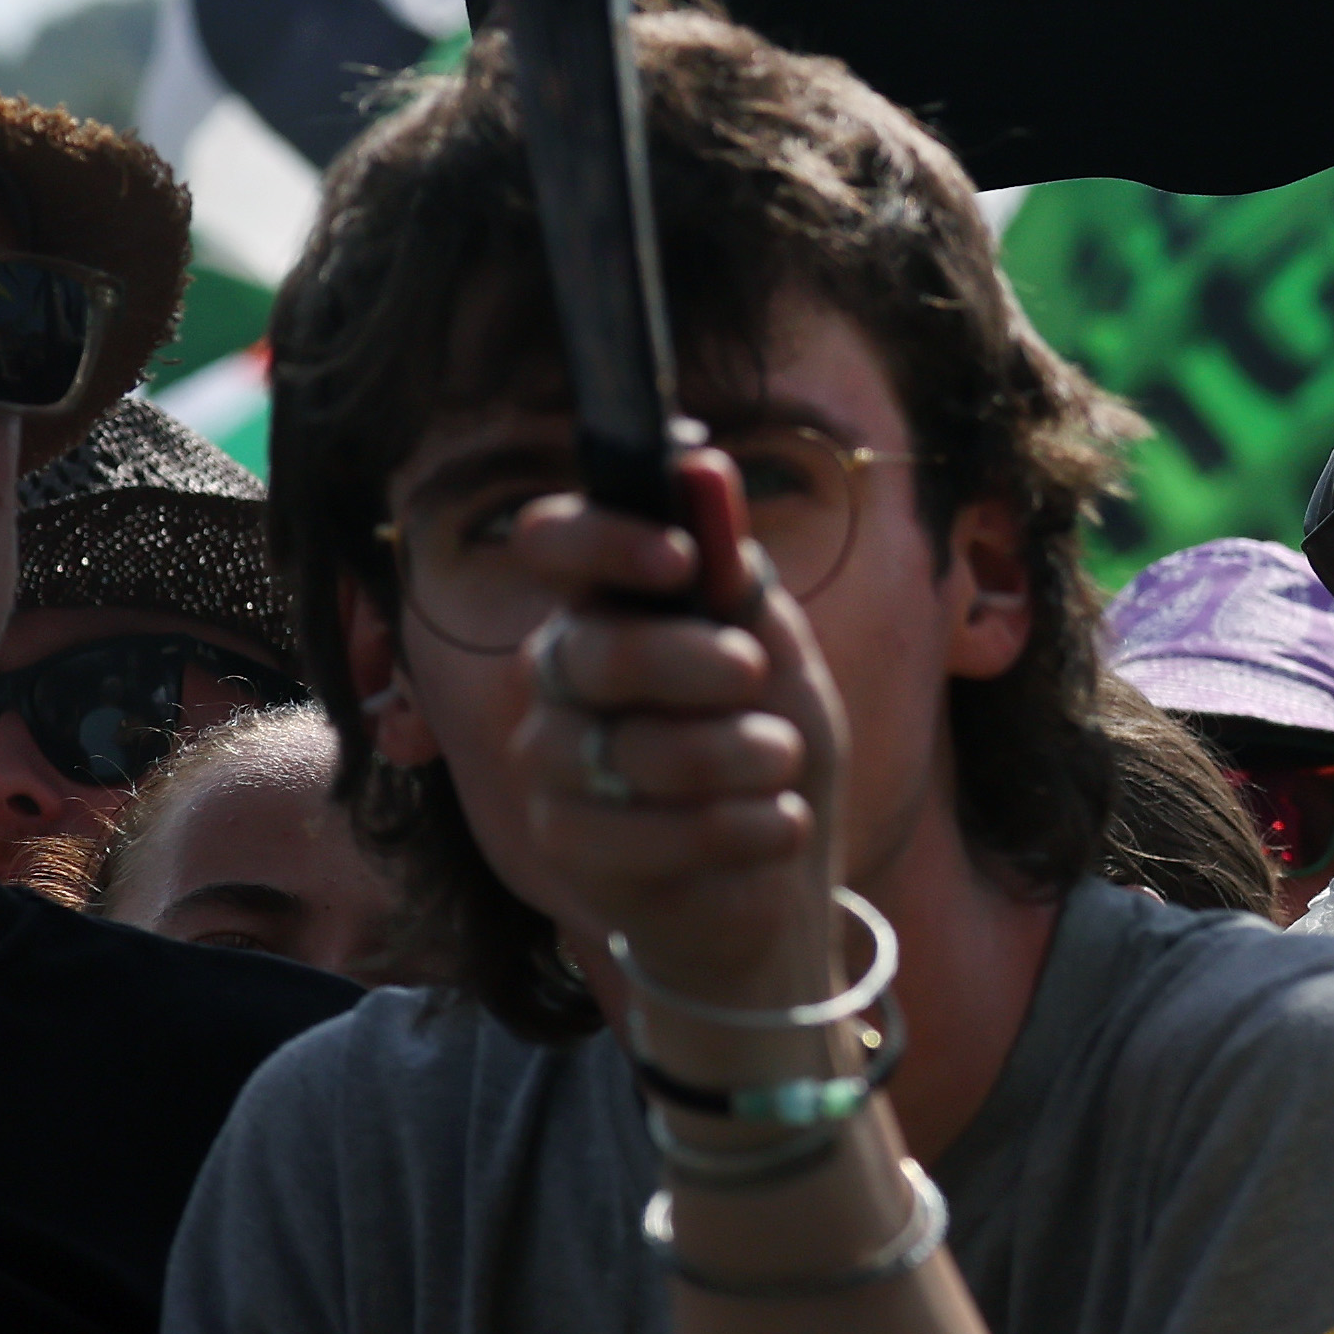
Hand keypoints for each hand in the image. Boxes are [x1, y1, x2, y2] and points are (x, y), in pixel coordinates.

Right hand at [502, 442, 852, 1013]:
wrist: (778, 865)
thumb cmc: (768, 736)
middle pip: (600, 649)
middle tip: (755, 675)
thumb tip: (702, 468)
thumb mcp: (776, 649)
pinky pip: (643, 832)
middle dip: (700, 664)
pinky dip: (736, 827)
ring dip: (737, 755)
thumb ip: (736, 574)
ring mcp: (551, 761)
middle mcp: (559, 675)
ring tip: (782, 762)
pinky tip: (777, 826)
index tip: (681, 558)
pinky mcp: (567, 843)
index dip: (604, 538)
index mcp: (606, 605)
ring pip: (630, 749)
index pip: (552, 540)